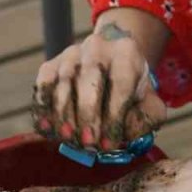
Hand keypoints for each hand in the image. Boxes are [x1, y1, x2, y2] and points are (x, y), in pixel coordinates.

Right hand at [32, 18, 166, 151]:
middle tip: (88, 143)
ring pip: (64, 82)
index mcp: (126, 53)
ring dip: (64, 114)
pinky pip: (43, 85)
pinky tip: (47, 128)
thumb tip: (125, 133)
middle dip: (87, 114)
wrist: (110, 63)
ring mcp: (71, 54)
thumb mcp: (149, 102)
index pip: (121, 83)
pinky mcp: (51, 64)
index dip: (114, 116)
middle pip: (89, 77)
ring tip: (69, 138)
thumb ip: (145, 119)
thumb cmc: (131, 90)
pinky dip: (43, 108)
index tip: (110, 144)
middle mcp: (97, 47)